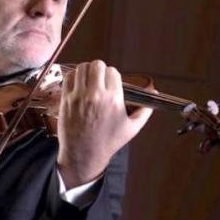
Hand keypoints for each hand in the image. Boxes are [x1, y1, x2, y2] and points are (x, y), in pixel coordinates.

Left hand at [57, 60, 152, 188]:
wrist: (84, 154)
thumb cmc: (108, 142)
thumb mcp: (132, 127)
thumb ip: (145, 109)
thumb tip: (153, 92)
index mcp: (113, 99)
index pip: (113, 72)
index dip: (112, 76)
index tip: (110, 83)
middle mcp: (96, 95)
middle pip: (97, 65)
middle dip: (99, 70)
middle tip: (99, 78)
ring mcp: (79, 96)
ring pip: (82, 68)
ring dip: (86, 71)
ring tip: (88, 79)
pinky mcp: (66, 99)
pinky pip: (68, 77)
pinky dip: (73, 77)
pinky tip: (78, 84)